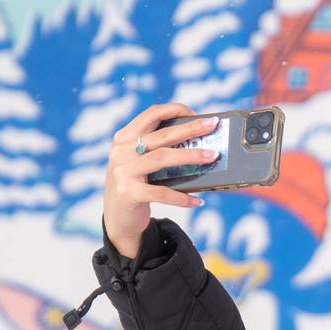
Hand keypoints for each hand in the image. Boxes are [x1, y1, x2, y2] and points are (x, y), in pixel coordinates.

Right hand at [103, 103, 219, 259]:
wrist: (118, 220)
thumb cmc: (137, 187)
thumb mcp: (141, 164)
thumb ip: (158, 151)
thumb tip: (199, 143)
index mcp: (124, 139)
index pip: (150, 115)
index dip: (173, 109)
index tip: (194, 112)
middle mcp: (120, 152)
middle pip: (161, 136)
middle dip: (190, 128)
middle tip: (212, 125)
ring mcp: (123, 172)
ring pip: (162, 158)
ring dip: (190, 155)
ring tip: (212, 156)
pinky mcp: (128, 193)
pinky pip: (161, 193)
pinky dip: (181, 197)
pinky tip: (197, 201)